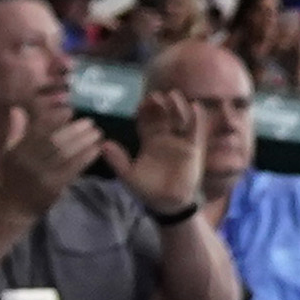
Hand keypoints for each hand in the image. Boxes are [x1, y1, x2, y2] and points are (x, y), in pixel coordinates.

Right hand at [0, 103, 108, 215]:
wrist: (14, 207)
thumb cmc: (15, 176)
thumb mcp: (10, 153)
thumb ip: (17, 131)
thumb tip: (19, 109)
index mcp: (17, 149)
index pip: (37, 129)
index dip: (55, 118)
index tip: (70, 111)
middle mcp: (26, 160)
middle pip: (54, 140)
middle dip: (74, 129)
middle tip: (91, 122)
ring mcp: (40, 174)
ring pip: (64, 154)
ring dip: (84, 142)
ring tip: (97, 134)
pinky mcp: (52, 187)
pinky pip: (72, 169)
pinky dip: (85, 157)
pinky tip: (96, 150)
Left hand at [110, 88, 215, 215]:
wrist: (167, 204)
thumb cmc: (148, 189)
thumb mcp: (128, 175)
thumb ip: (117, 160)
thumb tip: (103, 144)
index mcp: (149, 141)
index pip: (147, 121)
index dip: (145, 111)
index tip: (142, 102)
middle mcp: (165, 137)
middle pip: (163, 116)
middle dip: (160, 105)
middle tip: (156, 95)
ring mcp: (180, 142)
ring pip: (179, 119)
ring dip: (177, 107)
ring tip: (173, 96)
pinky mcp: (193, 148)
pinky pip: (196, 131)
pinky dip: (197, 119)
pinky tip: (195, 107)